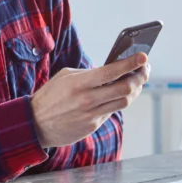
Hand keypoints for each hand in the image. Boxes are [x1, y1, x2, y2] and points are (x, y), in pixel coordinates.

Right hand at [29, 52, 149, 148]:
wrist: (35, 124)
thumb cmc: (50, 96)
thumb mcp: (65, 77)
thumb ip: (88, 74)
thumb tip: (112, 70)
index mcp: (79, 83)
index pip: (111, 71)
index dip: (131, 63)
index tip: (144, 57)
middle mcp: (87, 99)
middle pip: (125, 88)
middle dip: (140, 77)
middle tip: (145, 69)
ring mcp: (91, 114)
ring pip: (124, 101)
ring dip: (135, 90)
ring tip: (137, 81)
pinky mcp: (93, 125)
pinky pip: (112, 111)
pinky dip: (119, 101)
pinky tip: (121, 94)